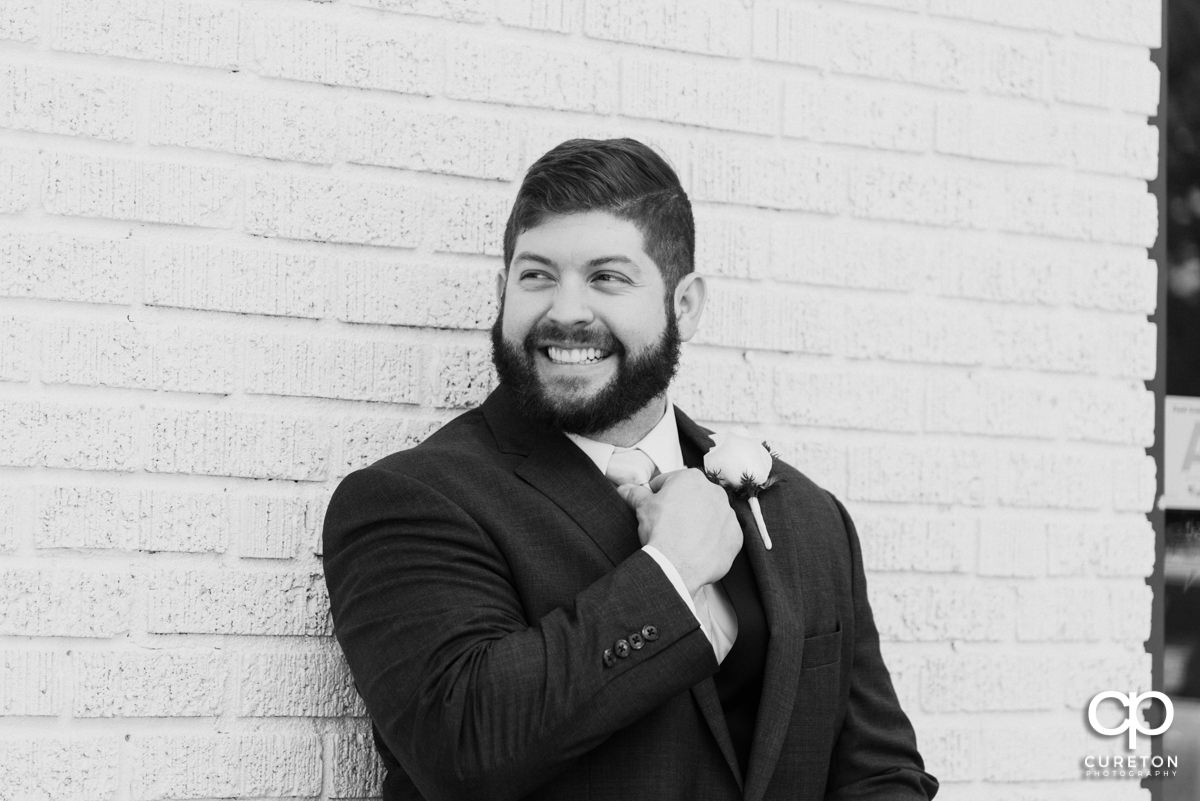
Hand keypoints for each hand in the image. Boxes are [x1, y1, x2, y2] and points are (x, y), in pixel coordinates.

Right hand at [617, 468, 742, 595]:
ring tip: (683, 539)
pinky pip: (722, 536)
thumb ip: (635, 494)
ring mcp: (728, 515)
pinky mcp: (735, 536)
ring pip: (710, 516)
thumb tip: (625, 489)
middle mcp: (714, 492)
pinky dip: (712, 541)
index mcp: (691, 478)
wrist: (676, 565)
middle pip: (693, 498)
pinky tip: (698, 549)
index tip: (654, 506)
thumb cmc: (661, 532)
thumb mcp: (642, 508)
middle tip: (668, 525)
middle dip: (681, 508)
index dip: (657, 495)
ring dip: (699, 524)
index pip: (670, 482)